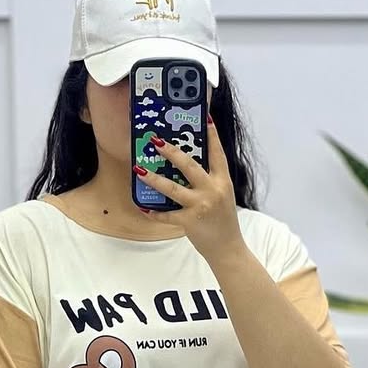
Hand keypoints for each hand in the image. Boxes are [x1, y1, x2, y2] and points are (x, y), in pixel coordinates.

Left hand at [134, 116, 247, 265]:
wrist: (228, 249)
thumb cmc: (224, 222)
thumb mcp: (222, 196)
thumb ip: (209, 182)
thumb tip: (186, 167)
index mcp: (222, 182)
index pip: (217, 154)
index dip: (211, 136)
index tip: (205, 118)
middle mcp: (212, 191)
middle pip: (189, 165)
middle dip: (170, 151)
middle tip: (155, 141)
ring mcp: (200, 206)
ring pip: (172, 188)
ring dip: (153, 178)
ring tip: (139, 169)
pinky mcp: (190, 221)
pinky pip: (167, 215)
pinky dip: (155, 212)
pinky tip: (145, 208)